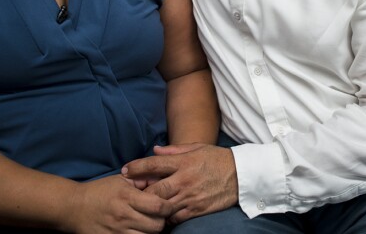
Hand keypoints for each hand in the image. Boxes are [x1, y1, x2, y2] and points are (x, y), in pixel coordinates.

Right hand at [65, 174, 174, 233]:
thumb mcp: (121, 179)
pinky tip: (138, 231)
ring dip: (151, 232)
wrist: (74, 207)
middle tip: (159, 217)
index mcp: (127, 197)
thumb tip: (162, 181)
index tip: (168, 205)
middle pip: (156, 226)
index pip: (158, 206)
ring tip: (148, 225)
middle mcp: (123, 215)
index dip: (168, 207)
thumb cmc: (100, 191)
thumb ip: (142, 180)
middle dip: (162, 221)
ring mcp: (117, 231)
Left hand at [122, 144, 237, 223]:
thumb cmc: (217, 159)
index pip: (153, 164)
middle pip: (154, 190)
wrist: (241, 174)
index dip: (136, 167)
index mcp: (183, 162)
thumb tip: (154, 150)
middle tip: (132, 193)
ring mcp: (191, 196)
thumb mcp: (196, 148)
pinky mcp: (198, 209)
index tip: (124, 170)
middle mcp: (185, 180)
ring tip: (144, 205)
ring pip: (163, 206)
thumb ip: (173, 151)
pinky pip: (176, 218)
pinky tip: (163, 214)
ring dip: (152, 206)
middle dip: (140, 192)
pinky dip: (167, 217)